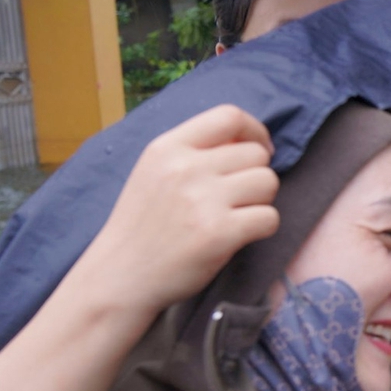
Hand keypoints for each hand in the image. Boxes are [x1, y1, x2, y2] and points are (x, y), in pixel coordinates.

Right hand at [76, 106, 280, 312]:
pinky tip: (239, 235)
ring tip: (235, 215)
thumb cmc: (143, 225)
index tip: (258, 151)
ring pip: (269, 182)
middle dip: (256, 175)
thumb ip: (193, 152)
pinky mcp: (220, 232)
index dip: (255, 131)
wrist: (120, 275)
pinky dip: (262, 228)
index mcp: (167, 147)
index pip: (229, 115)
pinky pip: (270, 217)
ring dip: (261, 201)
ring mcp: (202, 200)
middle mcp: (184, 168)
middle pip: (256, 154)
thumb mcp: (154, 173)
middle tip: (238, 197)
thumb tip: (248, 139)